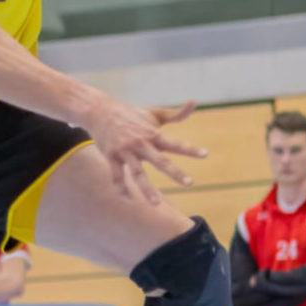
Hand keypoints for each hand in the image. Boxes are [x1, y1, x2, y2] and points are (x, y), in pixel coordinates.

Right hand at [81, 98, 205, 204]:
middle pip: (159, 160)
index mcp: (153, 134)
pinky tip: (128, 199)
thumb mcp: (154, 113)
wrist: (100, 110)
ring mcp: (125, 151)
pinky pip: (116, 175)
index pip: (174, 143)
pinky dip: (121, 187)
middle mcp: (140, 143)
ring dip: (147, 189)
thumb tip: (194, 102)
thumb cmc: (131, 113)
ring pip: (137, 173)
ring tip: (156, 204)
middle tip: (189, 183)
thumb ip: (176, 114)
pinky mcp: (111, 156)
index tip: (205, 155)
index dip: (189, 149)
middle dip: (174, 172)